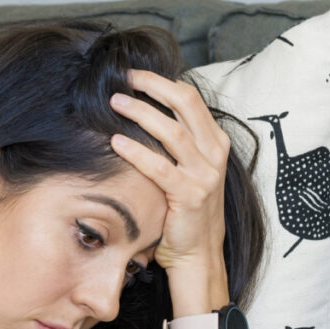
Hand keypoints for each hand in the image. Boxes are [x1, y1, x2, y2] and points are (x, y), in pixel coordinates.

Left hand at [108, 69, 231, 275]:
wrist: (198, 253)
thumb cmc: (184, 211)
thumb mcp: (187, 171)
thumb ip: (175, 145)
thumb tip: (144, 115)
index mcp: (215, 142)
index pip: (190, 98)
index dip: (162, 82)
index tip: (134, 75)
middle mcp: (214, 153)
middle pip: (184, 103)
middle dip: (152, 85)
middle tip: (123, 77)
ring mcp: (204, 174)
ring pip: (171, 131)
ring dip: (139, 113)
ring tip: (114, 103)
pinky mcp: (189, 195)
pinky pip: (159, 167)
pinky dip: (136, 151)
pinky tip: (115, 142)